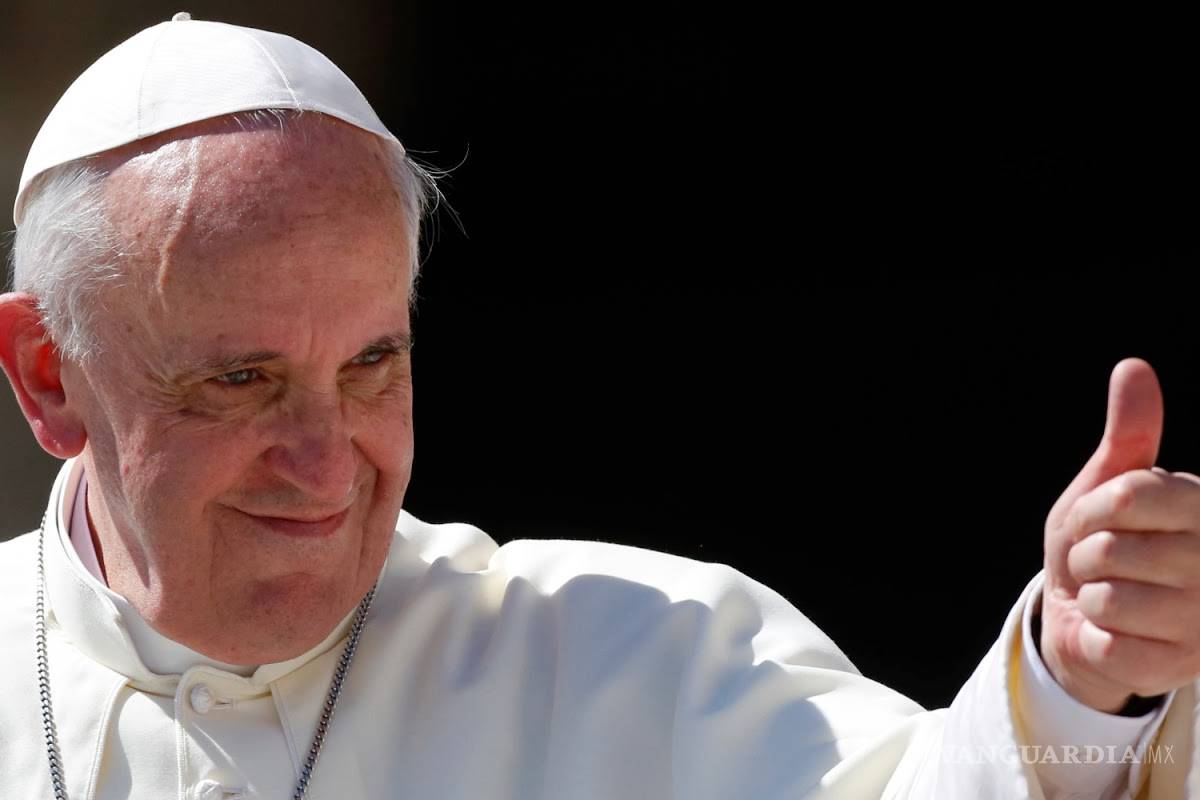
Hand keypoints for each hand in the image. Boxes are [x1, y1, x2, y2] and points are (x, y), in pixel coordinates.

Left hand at [1041, 357, 1199, 712]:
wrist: (1089, 616)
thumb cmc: (1103, 542)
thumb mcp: (1109, 485)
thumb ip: (1130, 433)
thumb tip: (1133, 367)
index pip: (1125, 496)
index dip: (1089, 510)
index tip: (1096, 520)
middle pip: (1109, 547)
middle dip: (1084, 555)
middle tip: (1100, 565)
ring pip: (1106, 595)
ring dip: (1089, 597)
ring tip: (1110, 597)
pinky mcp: (1181, 665)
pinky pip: (1108, 642)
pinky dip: (1096, 637)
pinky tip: (1117, 634)